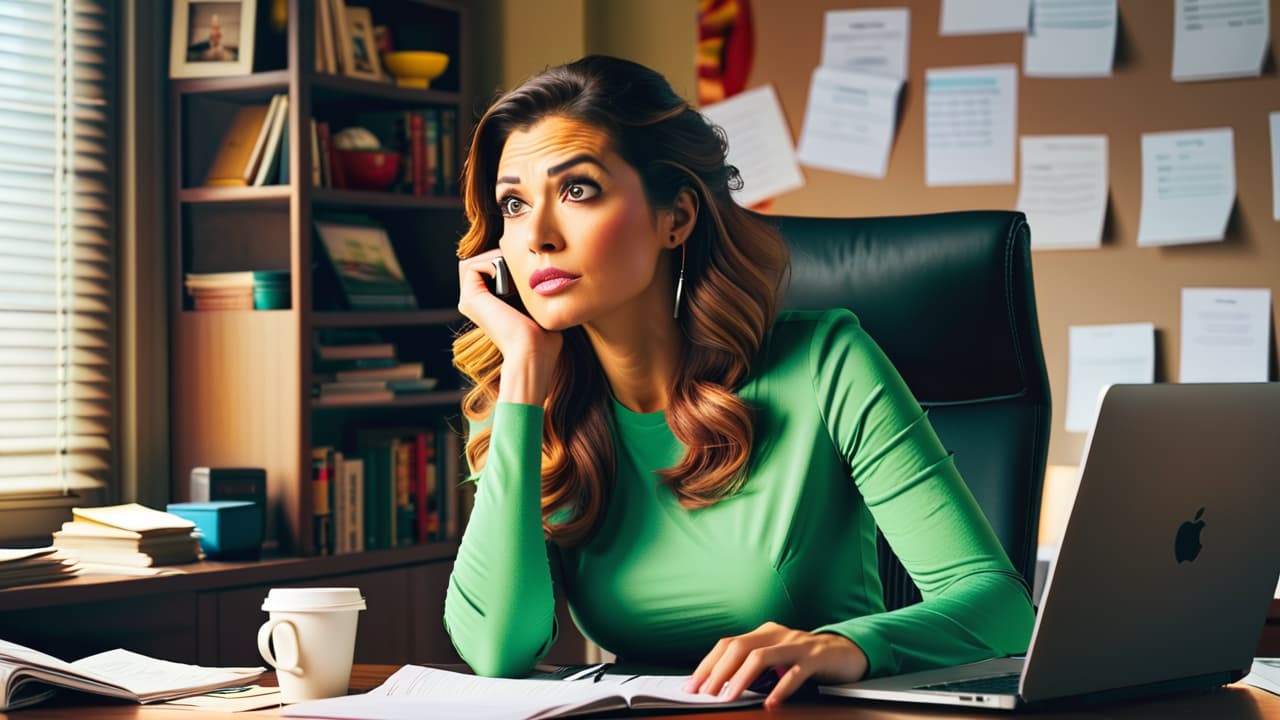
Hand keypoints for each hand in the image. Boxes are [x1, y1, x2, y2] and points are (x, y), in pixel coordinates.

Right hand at [457, 248, 562, 404]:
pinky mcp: (469, 298)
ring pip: (478, 261)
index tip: (529, 271)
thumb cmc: (543, 339)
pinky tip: (507, 279)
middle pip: (484, 263)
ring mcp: (470, 301)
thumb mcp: (541, 311)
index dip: (511, 263)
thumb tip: (546, 280)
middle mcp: (476, 303)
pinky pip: (473, 266)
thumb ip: (536, 296)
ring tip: (516, 275)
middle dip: (504, 257)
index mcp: (490, 307)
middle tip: (523, 270)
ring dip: (498, 259)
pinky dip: (492, 263)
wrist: (532, 352)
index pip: (494, 270)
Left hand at [683, 622, 868, 707]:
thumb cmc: (806, 658)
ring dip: (741, 678)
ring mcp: (797, 644)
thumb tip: (721, 686)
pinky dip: (780, 689)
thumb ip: (754, 666)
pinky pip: (795, 672)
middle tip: (705, 693)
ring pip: (762, 657)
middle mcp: (777, 634)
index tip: (691, 685)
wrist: (847, 652)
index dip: (707, 664)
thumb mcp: (776, 658)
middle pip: (739, 648)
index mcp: (764, 632)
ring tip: (729, 697)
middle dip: (718, 672)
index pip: (727, 644)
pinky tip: (770, 703)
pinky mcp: (816, 658)